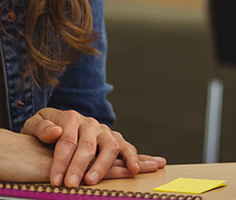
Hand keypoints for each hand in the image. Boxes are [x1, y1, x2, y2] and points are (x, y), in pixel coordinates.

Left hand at [20, 109, 164, 185]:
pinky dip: (134, 158)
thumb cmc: (44, 130)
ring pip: (110, 147)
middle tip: (71, 184)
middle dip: (79, 167)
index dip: (61, 161)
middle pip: (88, 146)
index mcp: (71, 118)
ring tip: (92, 180)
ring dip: (102, 166)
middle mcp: (91, 124)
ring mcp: (105, 132)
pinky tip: (135, 169)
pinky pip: (127, 148)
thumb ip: (41, 127)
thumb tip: (55, 132)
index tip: (56, 180)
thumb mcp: (34, 125)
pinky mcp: (115, 140)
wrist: (55, 127)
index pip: (67, 141)